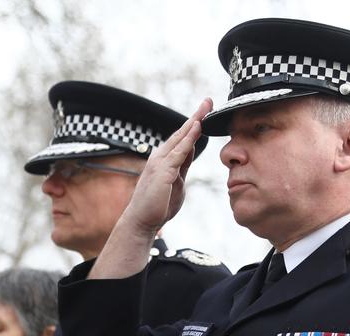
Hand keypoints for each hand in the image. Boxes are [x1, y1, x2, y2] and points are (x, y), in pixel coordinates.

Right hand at [119, 99, 212, 236]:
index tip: (205, 112)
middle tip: (208, 100)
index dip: (194, 124)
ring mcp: (160, 163)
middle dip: (196, 116)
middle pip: (181, 132)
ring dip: (194, 121)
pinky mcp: (163, 171)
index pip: (182, 139)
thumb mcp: (175, 183)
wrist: (141, 222)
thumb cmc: (157, 207)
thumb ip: (182, 167)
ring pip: (180, 138)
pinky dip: (189, 138)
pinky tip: (197, 127)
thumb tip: (189, 154)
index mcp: (163, 160)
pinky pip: (179, 151)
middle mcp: (160, 157)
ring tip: (206, 107)